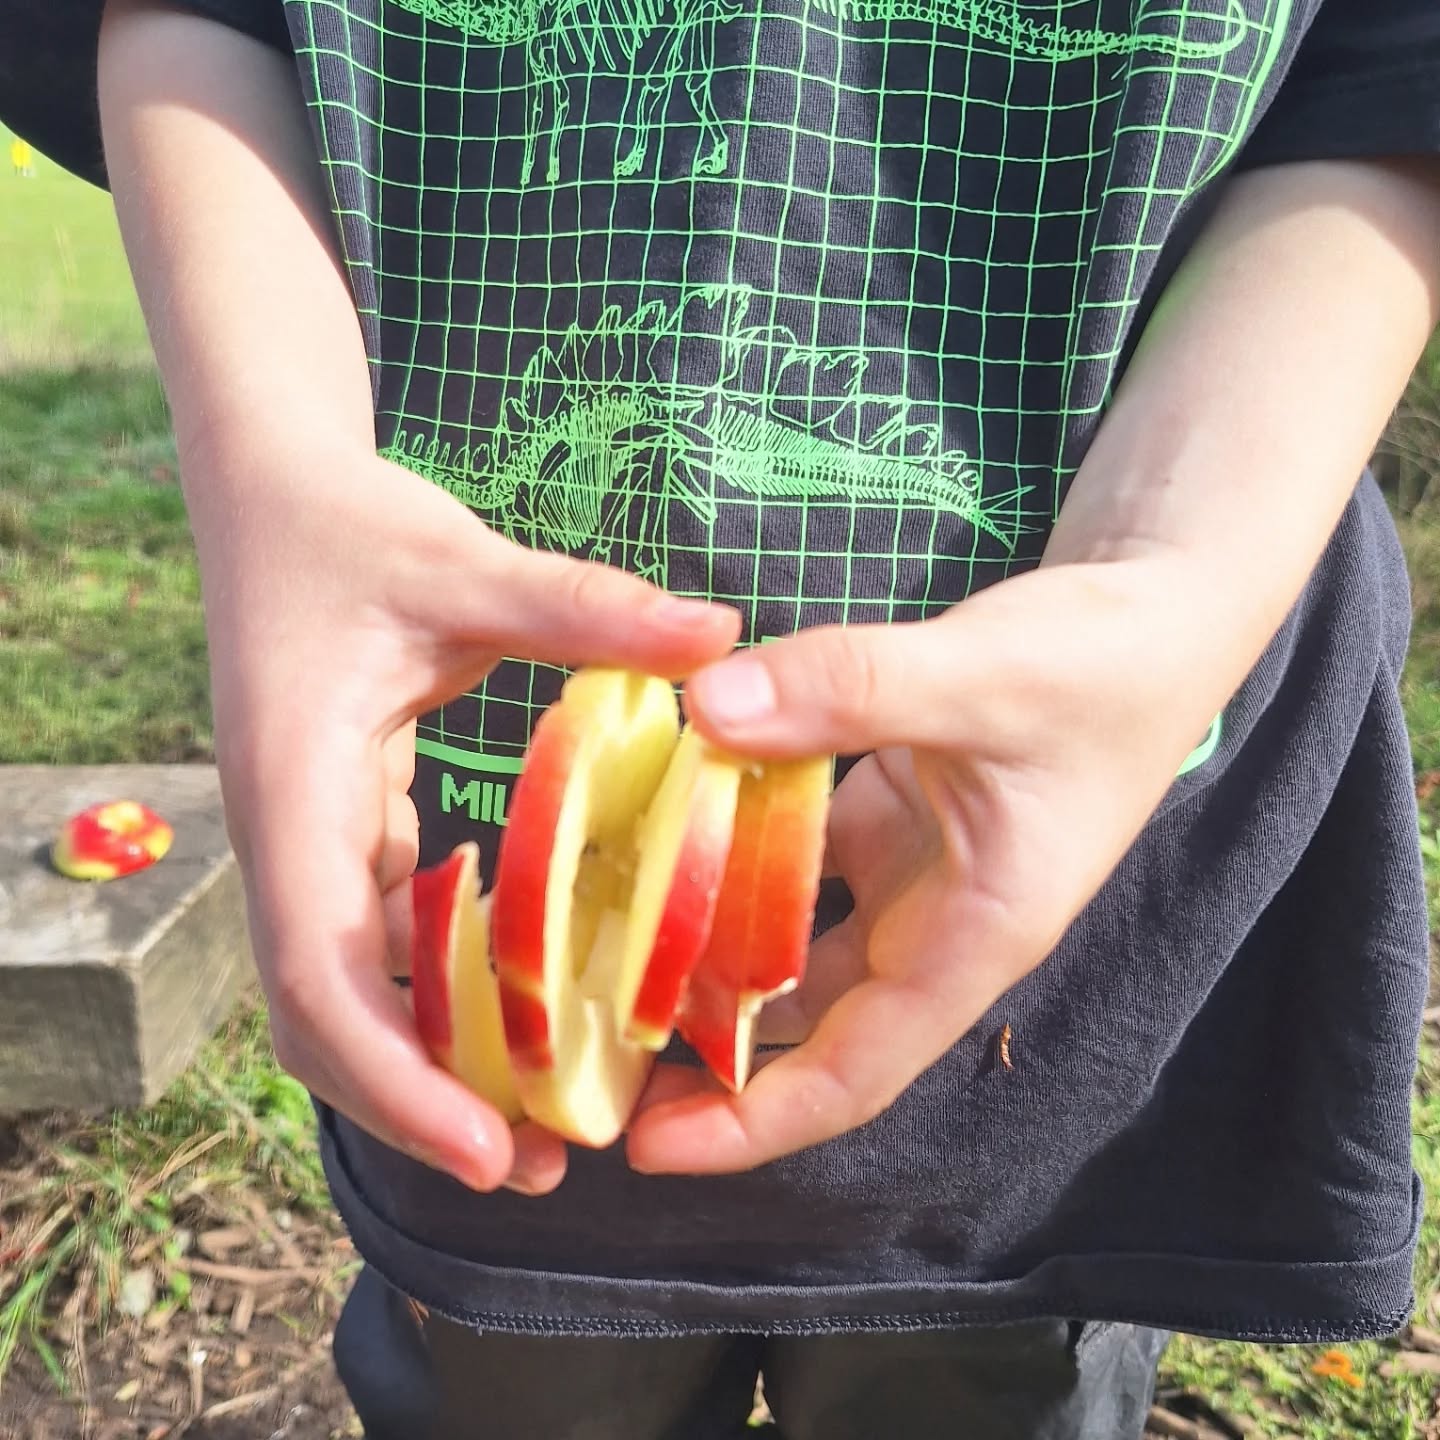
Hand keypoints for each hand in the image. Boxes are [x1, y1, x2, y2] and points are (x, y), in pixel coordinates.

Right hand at [200, 448, 738, 1195]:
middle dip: (413, 1100)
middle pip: (321, 1015)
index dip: (392, 1072)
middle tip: (532, 1165)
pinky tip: (517, 1006)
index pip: (317, 971)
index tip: (482, 1143)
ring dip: (426, 1058)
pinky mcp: (339, 827)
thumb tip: (721, 635)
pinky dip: (436, 989)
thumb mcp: (463, 563)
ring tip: (535, 1119)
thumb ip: (584, 605)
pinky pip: (375, 938)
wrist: (270, 497)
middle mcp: (282, 835)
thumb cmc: (350, 527)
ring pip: (347, 989)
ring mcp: (305, 838)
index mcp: (290, 789)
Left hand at [626, 557, 1230, 1172]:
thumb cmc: (1103, 665)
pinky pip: (793, 850)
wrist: (1157, 615)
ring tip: (603, 951)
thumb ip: (850, 689)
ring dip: (708, 949)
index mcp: (970, 941)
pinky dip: (734, 846)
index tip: (650, 1144)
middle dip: (704, 1052)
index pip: (853, 1074)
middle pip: (807, 1027)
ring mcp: (909, 872)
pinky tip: (663, 825)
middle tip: (591, 1050)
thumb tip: (707, 709)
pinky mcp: (890, 817)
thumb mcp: (983, 677)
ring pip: (791, 939)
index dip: (753, 1123)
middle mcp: (933, 925)